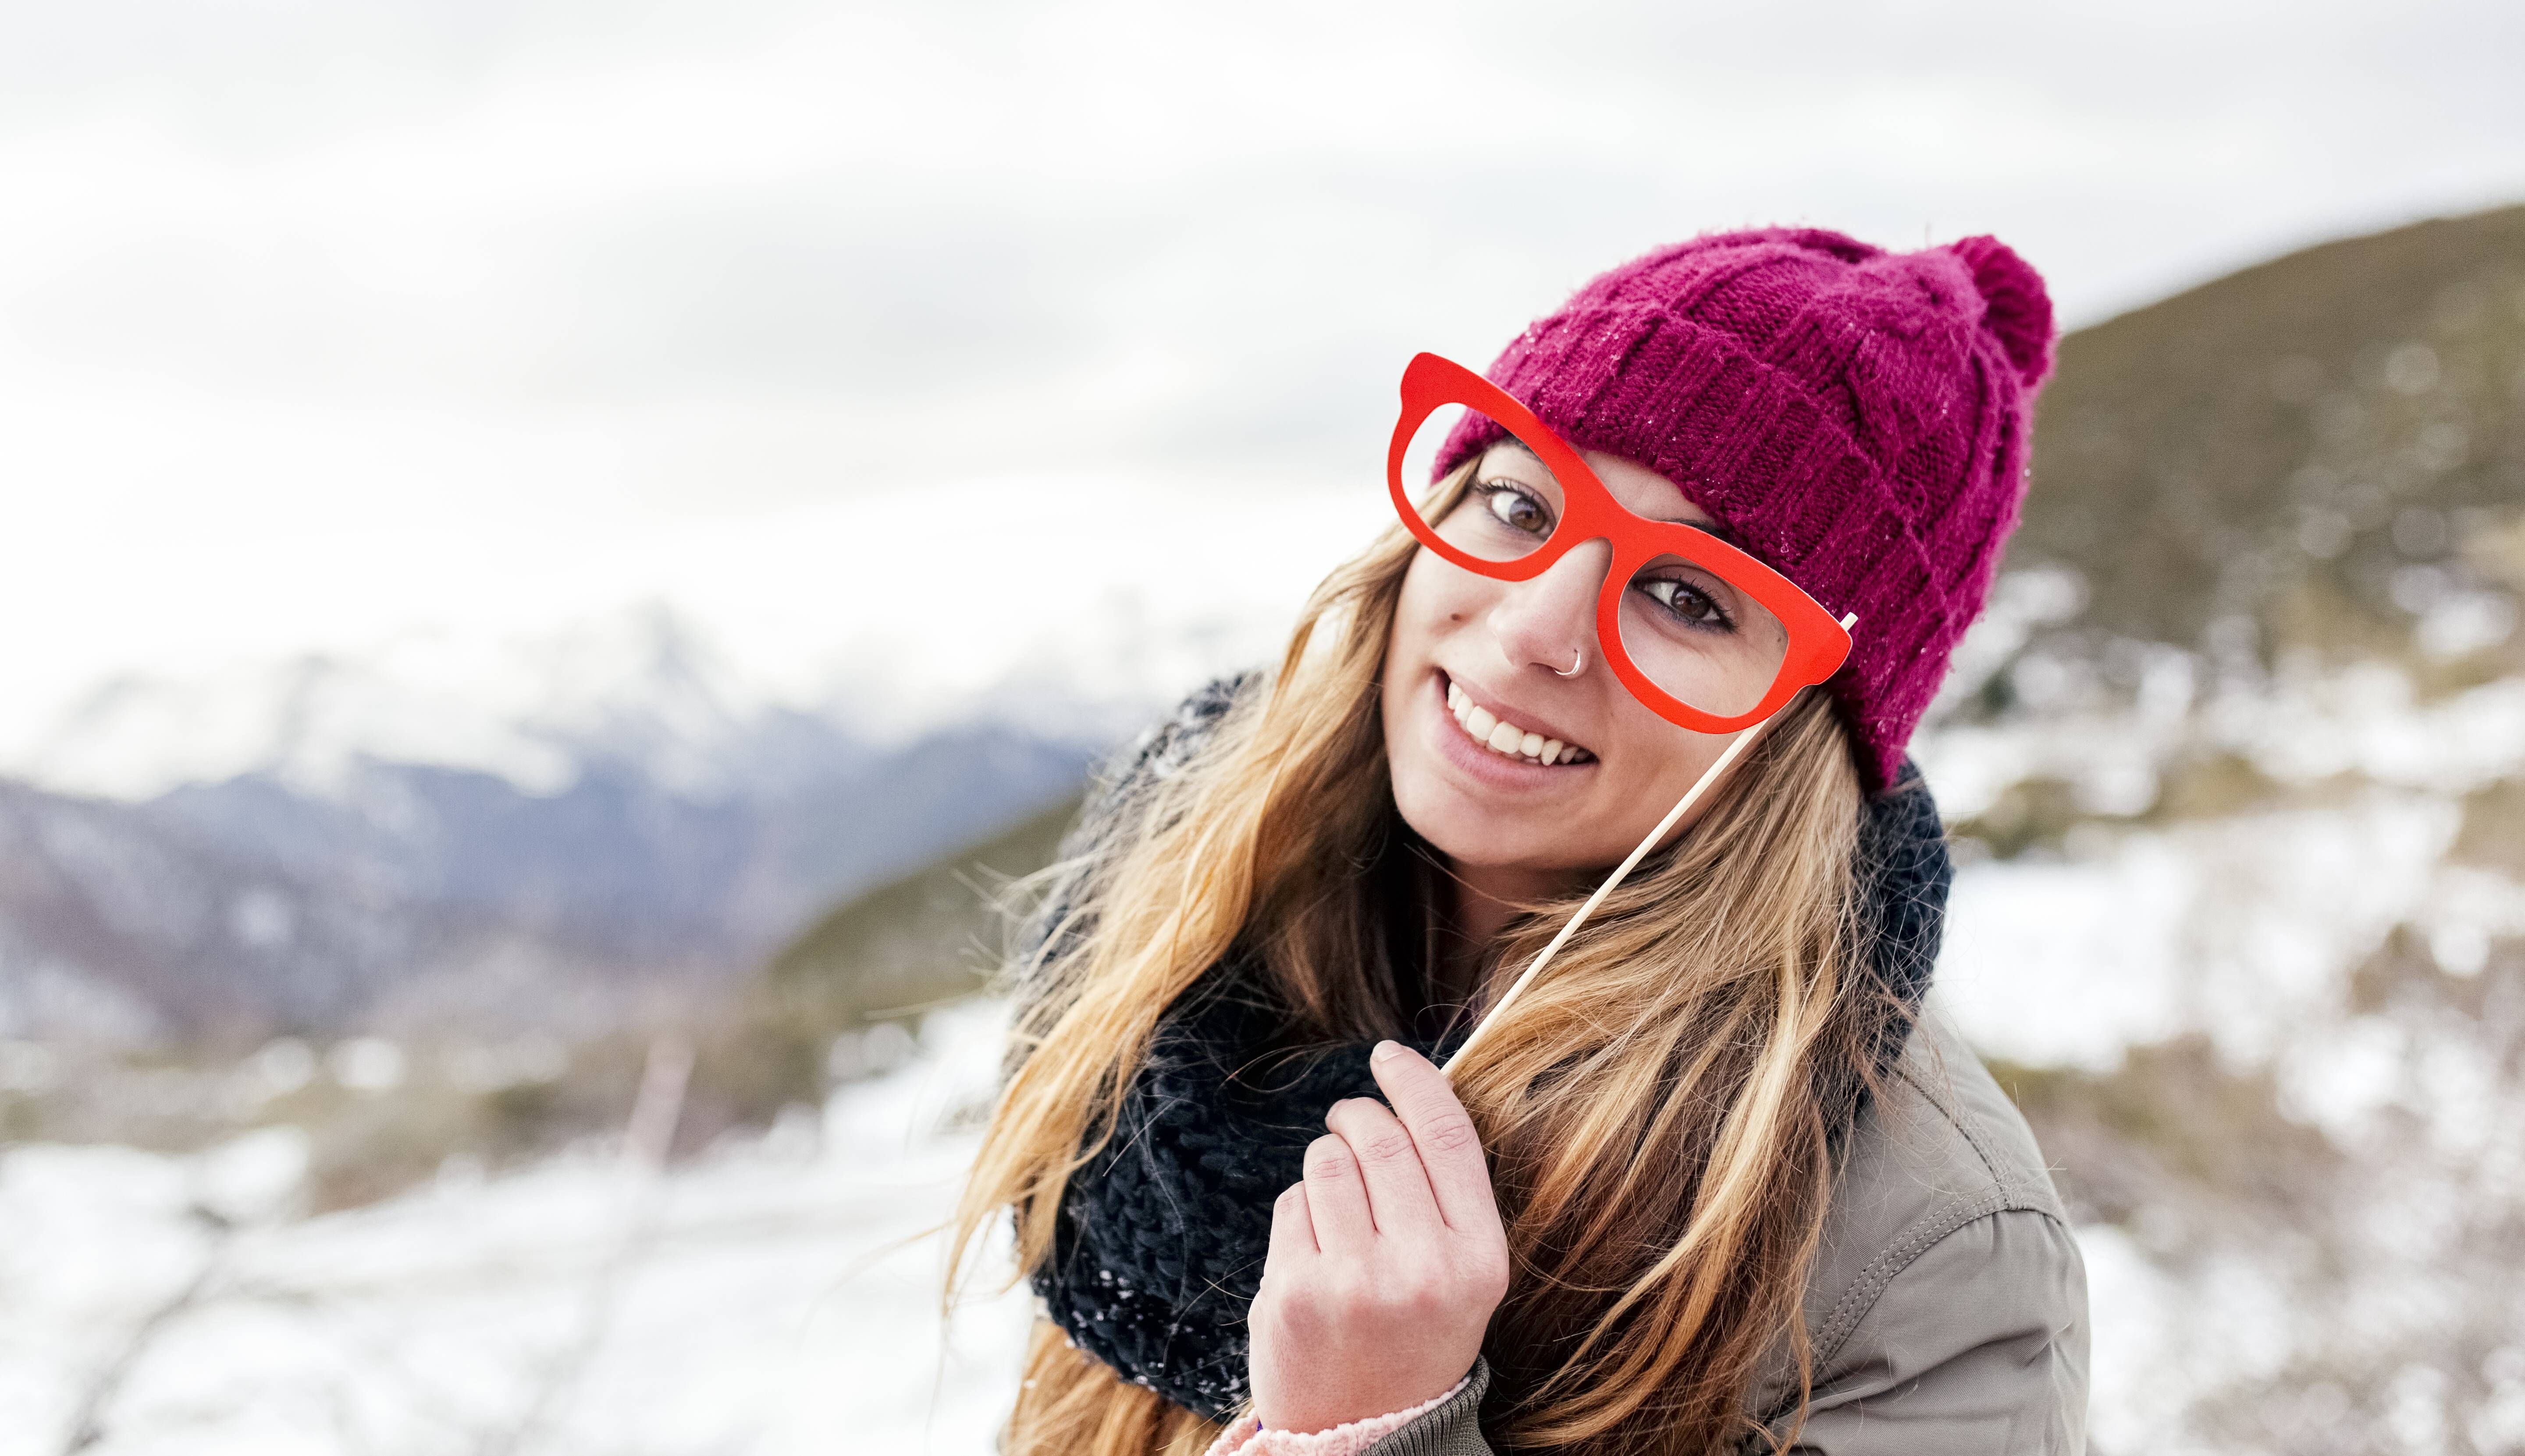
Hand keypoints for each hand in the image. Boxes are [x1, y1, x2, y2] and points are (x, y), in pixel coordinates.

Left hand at [1246, 1039, 1509, 1433]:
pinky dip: (1298, 1212)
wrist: (1365, 1435)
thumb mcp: (1460, 1275)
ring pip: (1328, 1163)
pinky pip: (1291, 1204)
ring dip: (1325, 1163)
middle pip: (1382, 1138)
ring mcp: (1355, 1282)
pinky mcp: (1295, 1292)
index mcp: (1478, 1259)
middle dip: (1357, 1114)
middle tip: (1347, 1119)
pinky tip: (1313, 1252)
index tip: (1390, 1055)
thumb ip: (1444, 1195)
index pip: (1447, 1134)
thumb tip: (1407, 1094)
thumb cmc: (1412, 1339)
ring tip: (1335, 1203)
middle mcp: (1423, 1268)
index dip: (1415, 1080)